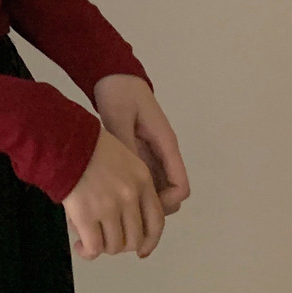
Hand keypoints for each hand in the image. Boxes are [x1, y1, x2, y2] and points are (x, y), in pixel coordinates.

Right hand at [62, 127, 164, 260]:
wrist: (62, 141)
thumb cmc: (87, 144)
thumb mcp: (122, 156)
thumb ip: (131, 182)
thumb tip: (127, 214)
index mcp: (142, 180)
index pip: (156, 221)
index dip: (149, 241)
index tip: (141, 251)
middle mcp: (130, 196)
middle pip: (135, 238)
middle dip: (121, 245)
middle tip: (107, 240)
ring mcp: (109, 207)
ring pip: (114, 246)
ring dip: (103, 249)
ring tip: (90, 242)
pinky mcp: (86, 215)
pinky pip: (94, 247)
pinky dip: (88, 252)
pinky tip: (80, 247)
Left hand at [93, 74, 190, 216]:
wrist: (113, 76)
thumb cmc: (119, 94)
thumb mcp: (120, 119)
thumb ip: (126, 147)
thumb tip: (130, 178)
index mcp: (166, 145)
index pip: (180, 186)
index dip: (167, 203)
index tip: (143, 208)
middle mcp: (163, 153)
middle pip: (169, 193)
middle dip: (154, 209)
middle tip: (126, 215)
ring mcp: (151, 154)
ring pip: (156, 189)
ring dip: (143, 201)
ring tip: (117, 209)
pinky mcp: (138, 153)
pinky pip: (143, 179)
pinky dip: (134, 189)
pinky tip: (111, 194)